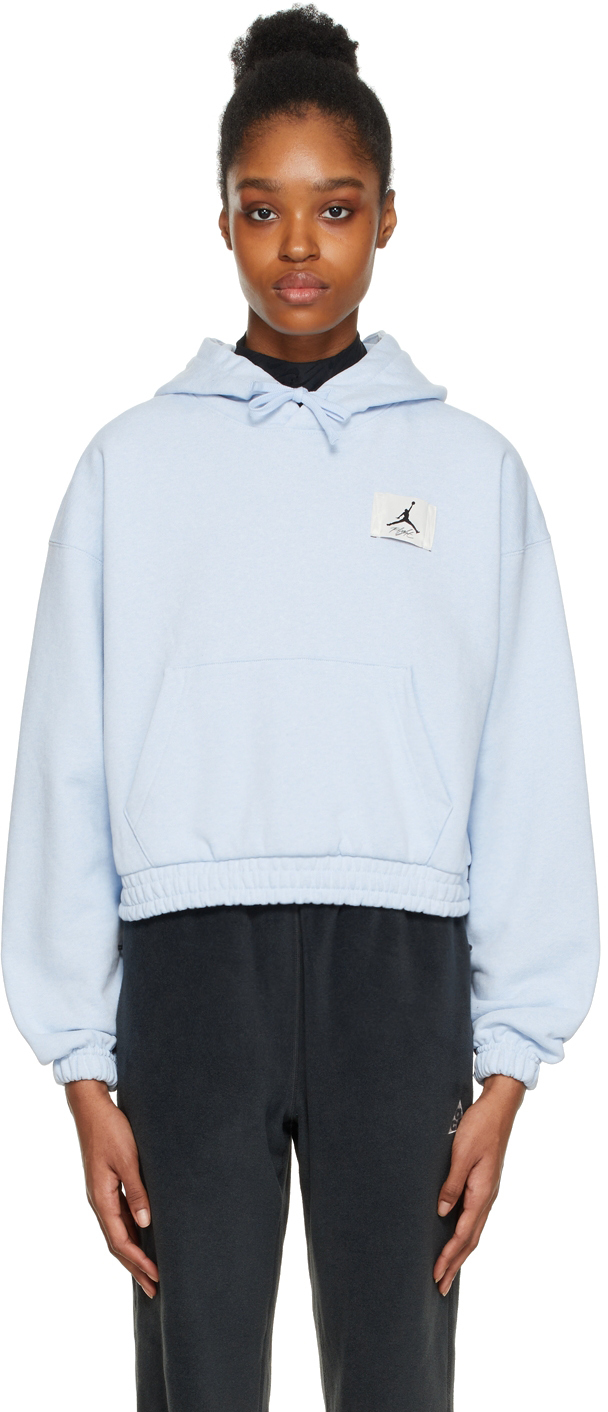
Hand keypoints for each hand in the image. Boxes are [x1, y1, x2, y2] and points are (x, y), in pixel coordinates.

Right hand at [66, 1079, 158, 1297]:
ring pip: (117, 1233)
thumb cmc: (112, 1130)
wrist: (92, 1108)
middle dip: (135, 1267)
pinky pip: (118, 1218)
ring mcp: (102, 1195)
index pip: (120, 1241)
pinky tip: (142, 1239)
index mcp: (102, 1198)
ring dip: (133, 1254)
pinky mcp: (107, 1185)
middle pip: (117, 1244)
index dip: (138, 1261)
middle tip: (154, 1289)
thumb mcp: (128, 1159)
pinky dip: (130, 1235)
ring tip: (149, 1272)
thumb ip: (137, 1192)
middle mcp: (100, 1201)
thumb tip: (146, 1224)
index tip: (156, 1277)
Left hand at [433, 1073, 524, 1294]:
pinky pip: (474, 1218)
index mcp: (482, 1193)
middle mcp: (486, 1197)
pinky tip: (457, 1239)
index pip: (464, 1234)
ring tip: (447, 1272)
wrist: (499, 1108)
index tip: (436, 1275)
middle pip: (470, 1240)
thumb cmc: (479, 1127)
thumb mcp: (461, 1153)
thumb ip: (452, 1184)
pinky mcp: (483, 1185)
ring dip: (460, 1253)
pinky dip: (465, 1236)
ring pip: (473, 1231)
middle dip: (455, 1264)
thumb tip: (442, 1213)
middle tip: (440, 1287)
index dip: (449, 1256)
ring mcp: (487, 1192)